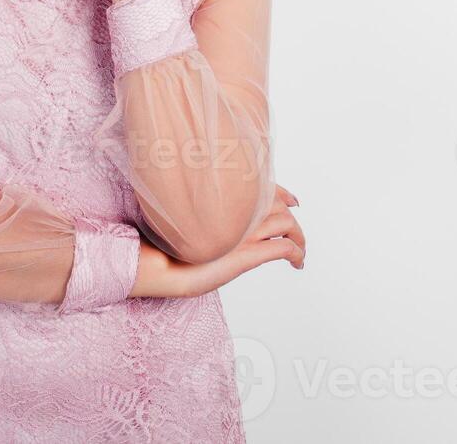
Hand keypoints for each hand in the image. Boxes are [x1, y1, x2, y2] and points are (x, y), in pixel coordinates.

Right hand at [131, 185, 305, 298]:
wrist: (156, 267)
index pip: (263, 188)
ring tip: (300, 249)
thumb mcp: (191, 227)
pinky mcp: (247, 254)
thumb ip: (209, 217)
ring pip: (286, 223)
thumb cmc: (166, 250)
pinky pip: (283, 247)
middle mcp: (235, 212)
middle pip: (277, 205)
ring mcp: (242, 232)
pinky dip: (296, 253)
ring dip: (298, 236)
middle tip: (296, 233)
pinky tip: (298, 262)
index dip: (281, 192)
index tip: (292, 200)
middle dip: (290, 218)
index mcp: (221, 201)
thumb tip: (217, 218)